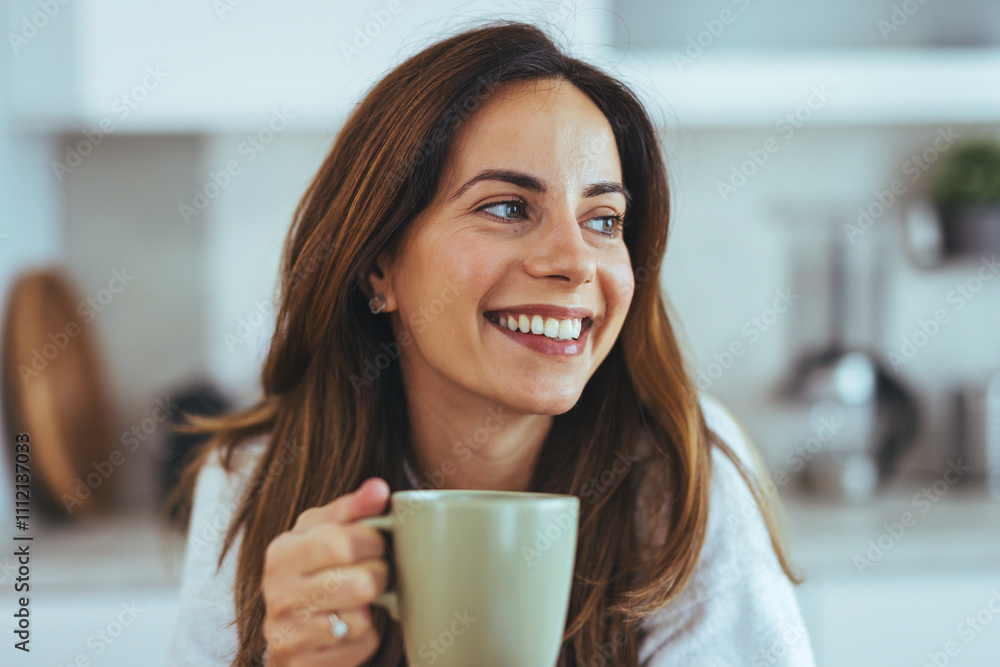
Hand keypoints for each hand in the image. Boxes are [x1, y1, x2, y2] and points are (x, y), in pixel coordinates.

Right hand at [262, 478, 390, 666]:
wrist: (289, 626)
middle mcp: (277, 593)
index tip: (376, 543)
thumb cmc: (313, 568)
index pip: (344, 542)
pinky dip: (364, 638)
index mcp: (282, 552)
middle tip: (373, 573)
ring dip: (372, 609)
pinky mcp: (299, 663)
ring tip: (360, 600)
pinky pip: (358, 647)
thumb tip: (378, 489)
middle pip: (361, 583)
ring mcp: (286, 633)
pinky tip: (350, 626)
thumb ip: (353, 507)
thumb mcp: (325, 531)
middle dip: (379, 576)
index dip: (374, 541)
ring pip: (361, 619)